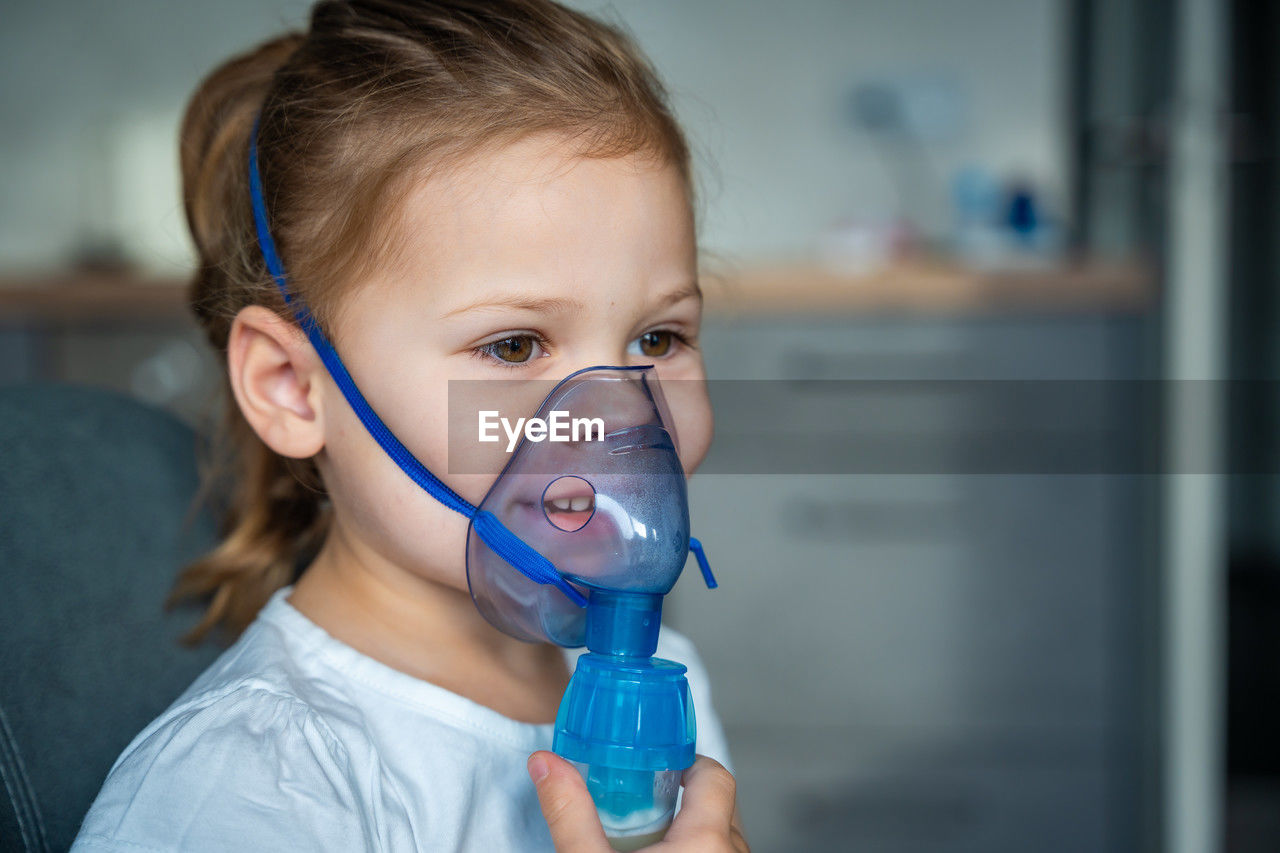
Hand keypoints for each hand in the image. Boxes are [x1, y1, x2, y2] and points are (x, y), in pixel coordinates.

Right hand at [528, 751, 749, 851]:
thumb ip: (570, 815)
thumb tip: (546, 765)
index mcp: (707, 841)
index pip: (715, 775)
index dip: (687, 762)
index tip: (655, 764)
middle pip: (722, 804)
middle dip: (685, 797)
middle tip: (645, 800)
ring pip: (725, 837)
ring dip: (694, 829)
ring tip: (652, 835)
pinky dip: (698, 852)